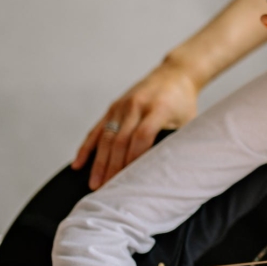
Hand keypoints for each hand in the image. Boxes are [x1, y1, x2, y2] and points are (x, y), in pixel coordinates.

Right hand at [72, 62, 197, 188]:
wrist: (175, 74)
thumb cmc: (184, 103)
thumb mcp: (187, 121)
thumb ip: (175, 141)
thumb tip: (164, 171)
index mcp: (158, 108)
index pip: (142, 136)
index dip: (134, 159)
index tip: (130, 180)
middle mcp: (136, 105)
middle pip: (120, 140)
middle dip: (113, 168)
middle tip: (108, 191)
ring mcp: (122, 106)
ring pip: (106, 137)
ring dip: (99, 163)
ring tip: (95, 184)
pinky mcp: (113, 107)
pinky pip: (96, 130)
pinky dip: (86, 148)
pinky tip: (78, 164)